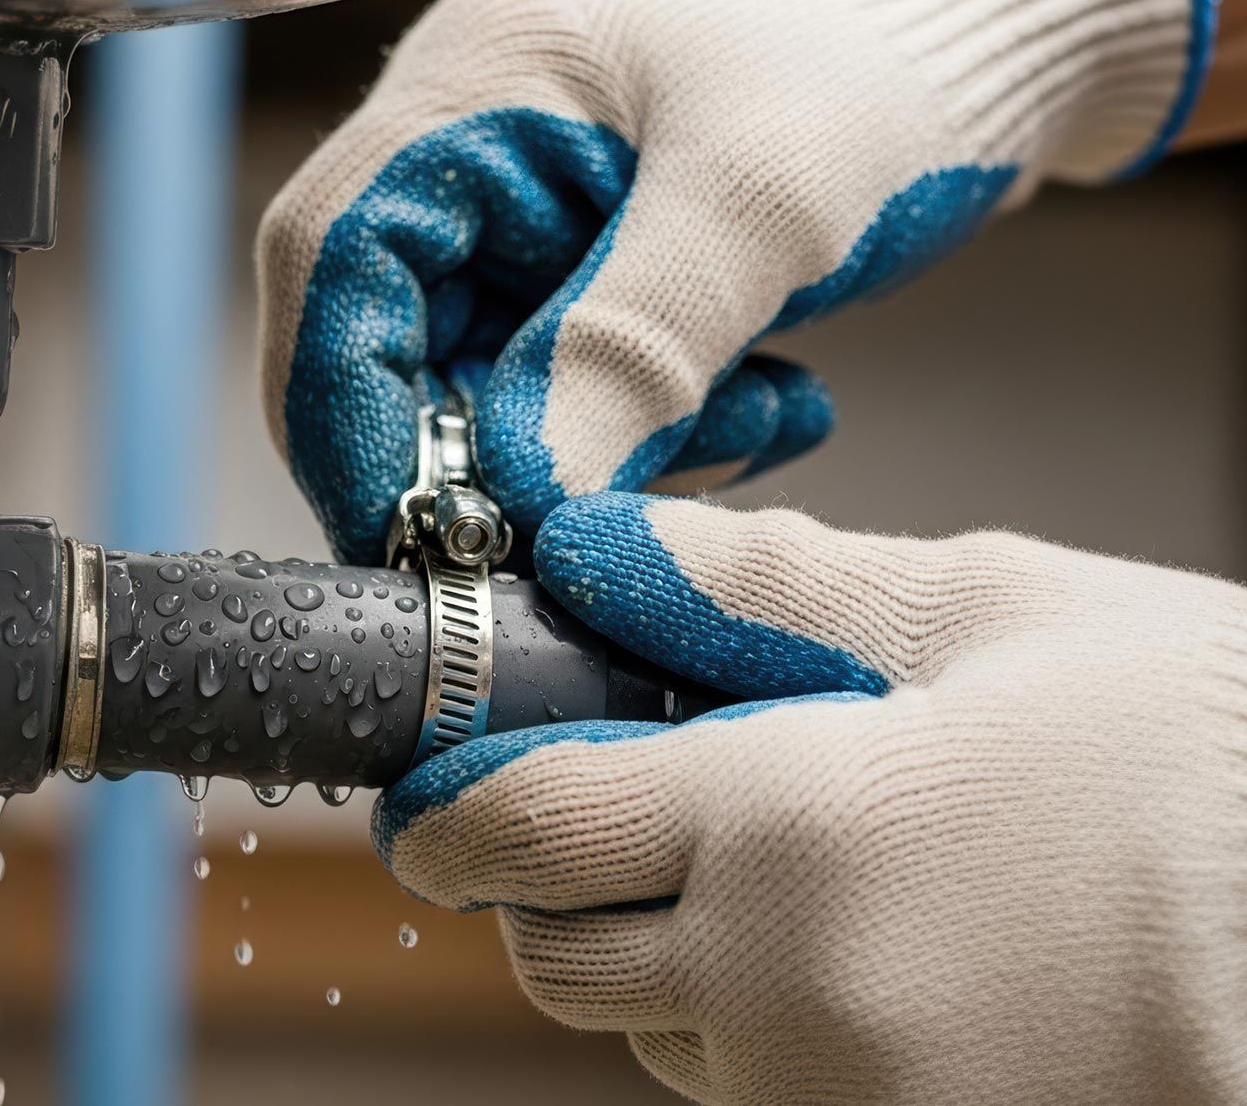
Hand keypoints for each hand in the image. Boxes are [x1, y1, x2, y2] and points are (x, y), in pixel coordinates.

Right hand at [257, 0, 1216, 564]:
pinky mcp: (572, 277)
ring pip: (484, 396)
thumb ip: (629, 346)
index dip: (346, 417)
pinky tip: (768, 405)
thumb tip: (522, 499)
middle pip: (390, 345)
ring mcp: (515, 217)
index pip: (333, 261)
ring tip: (754, 424)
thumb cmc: (876, 68)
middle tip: (597, 529)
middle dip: (494, 457)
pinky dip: (653, 438)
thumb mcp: (759, 207)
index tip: (417, 538)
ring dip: (606, 453)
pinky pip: (564, 400)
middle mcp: (466, 149)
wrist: (967, 51)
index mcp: (476, 83)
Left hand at [374, 493, 1246, 1103]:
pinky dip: (736, 1018)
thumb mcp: (988, 613)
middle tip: (591, 806)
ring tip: (753, 864)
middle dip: (537, 883)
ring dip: (642, 951)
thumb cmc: (1201, 760)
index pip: (526, 834)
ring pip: (642, 1033)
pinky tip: (832, 940)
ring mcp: (839, 1094)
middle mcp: (787, 986)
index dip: (450, 811)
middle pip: (551, 956)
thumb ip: (765, 582)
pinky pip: (744, 1089)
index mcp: (793, 828)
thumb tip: (601, 550)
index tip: (431, 794)